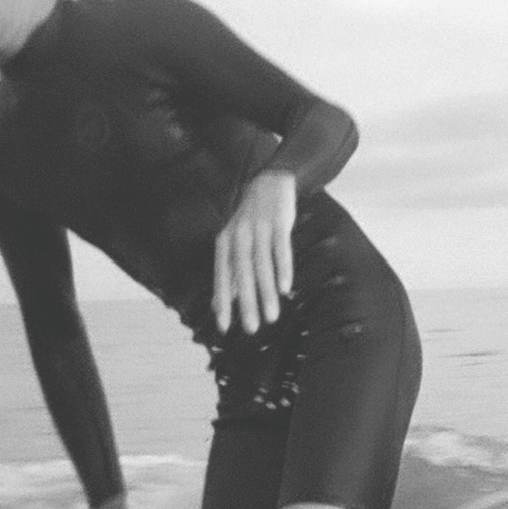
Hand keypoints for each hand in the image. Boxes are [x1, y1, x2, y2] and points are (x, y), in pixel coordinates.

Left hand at [213, 169, 295, 333]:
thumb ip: (230, 270)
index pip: (221, 276)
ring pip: (262, 266)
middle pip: (242, 275)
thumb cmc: (251, 218)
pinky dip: (283, 269)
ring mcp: (259, 229)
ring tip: (272, 316)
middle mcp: (239, 236)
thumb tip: (221, 301)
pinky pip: (280, 250)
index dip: (222, 301)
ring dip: (266, 293)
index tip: (224, 326)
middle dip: (246, 303)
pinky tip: (286, 288)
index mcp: (225, 242)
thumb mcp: (235, 240)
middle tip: (251, 328)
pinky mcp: (278, 223)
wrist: (269, 181)